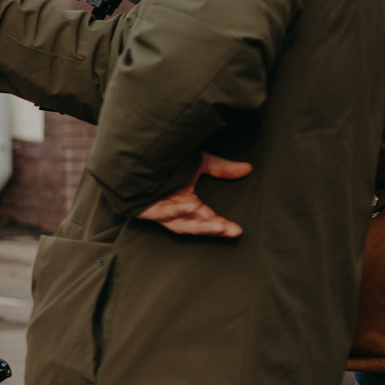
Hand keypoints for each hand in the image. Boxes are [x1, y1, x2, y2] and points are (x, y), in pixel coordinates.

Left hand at [136, 153, 251, 236]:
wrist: (137, 154)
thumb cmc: (166, 160)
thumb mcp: (198, 163)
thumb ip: (221, 168)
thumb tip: (247, 168)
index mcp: (187, 204)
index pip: (206, 218)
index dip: (221, 225)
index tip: (236, 229)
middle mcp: (174, 210)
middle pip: (195, 224)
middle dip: (213, 228)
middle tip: (230, 230)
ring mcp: (160, 210)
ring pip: (180, 224)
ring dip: (198, 225)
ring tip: (218, 225)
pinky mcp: (145, 208)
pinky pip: (161, 212)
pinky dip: (174, 209)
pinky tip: (188, 205)